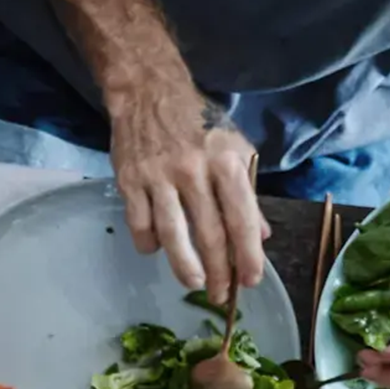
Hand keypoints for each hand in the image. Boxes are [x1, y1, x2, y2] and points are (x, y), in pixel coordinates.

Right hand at [109, 82, 267, 302]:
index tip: (250, 281)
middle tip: (222, 295)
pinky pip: (140, 224)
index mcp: (225, 162)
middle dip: (218, 271)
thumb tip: (259, 234)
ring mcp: (158, 177)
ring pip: (172, 235)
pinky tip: (157, 250)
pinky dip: (149, 244)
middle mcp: (193, 171)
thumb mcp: (235, 149)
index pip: (240, 219)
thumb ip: (247, 192)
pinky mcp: (130, 182)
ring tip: (194, 283)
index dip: (247, 255)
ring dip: (184, 267)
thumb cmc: (199, 122)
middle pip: (208, 234)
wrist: (149, 92)